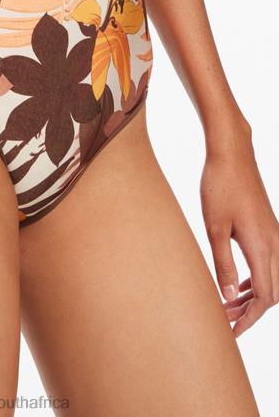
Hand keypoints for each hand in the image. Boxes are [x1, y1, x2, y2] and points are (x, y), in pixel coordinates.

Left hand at [200, 123, 278, 336]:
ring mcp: (274, 235)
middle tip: (226, 322)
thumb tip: (227, 296)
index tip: (231, 332)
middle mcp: (275, 243)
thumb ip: (222, 263)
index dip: (249, 319)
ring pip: (272, 278)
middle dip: (251, 312)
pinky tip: (236, 283)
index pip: (264, 298)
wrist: (232, 154)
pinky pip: (268, 263)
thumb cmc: (219, 187)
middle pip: (272, 293)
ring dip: (252, 296)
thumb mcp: (214, 228)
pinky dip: (255, 279)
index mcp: (262, 247)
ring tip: (227, 306)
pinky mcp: (267, 227)